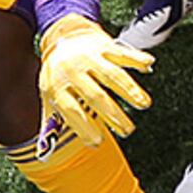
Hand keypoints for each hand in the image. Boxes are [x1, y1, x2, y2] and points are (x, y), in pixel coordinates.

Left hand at [38, 15, 153, 140]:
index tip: (98, 141)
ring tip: (144, 104)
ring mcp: (89, 57)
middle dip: (112, 114)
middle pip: (95, 95)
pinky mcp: (103, 46)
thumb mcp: (49, 96)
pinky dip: (136, 58)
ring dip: (129, 89)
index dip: (84, 127)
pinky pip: (121, 53)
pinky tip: (149, 64)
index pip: (71, 110)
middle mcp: (72, 71)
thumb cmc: (58, 74)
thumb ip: (50, 125)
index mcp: (57, 86)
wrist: (61, 37)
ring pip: (111, 74)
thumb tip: (44, 155)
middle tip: (128, 131)